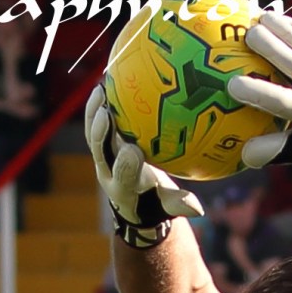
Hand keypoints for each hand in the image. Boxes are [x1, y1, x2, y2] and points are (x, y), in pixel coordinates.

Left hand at [82, 76, 202, 247]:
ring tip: (100, 92)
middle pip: (100, 152)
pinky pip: (95, 125)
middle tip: (106, 115)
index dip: (126, 164)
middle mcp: (109, 172)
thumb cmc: (156, 202)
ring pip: (93, 135)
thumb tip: (198, 208)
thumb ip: (180, 204)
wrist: (136, 201)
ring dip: (94, 114)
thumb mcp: (169, 206)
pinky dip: (97, 106)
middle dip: (101, 134)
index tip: (135, 151)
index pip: (124, 177)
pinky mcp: (101, 145)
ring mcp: (102, 157)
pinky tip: (105, 85)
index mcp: (125, 189)